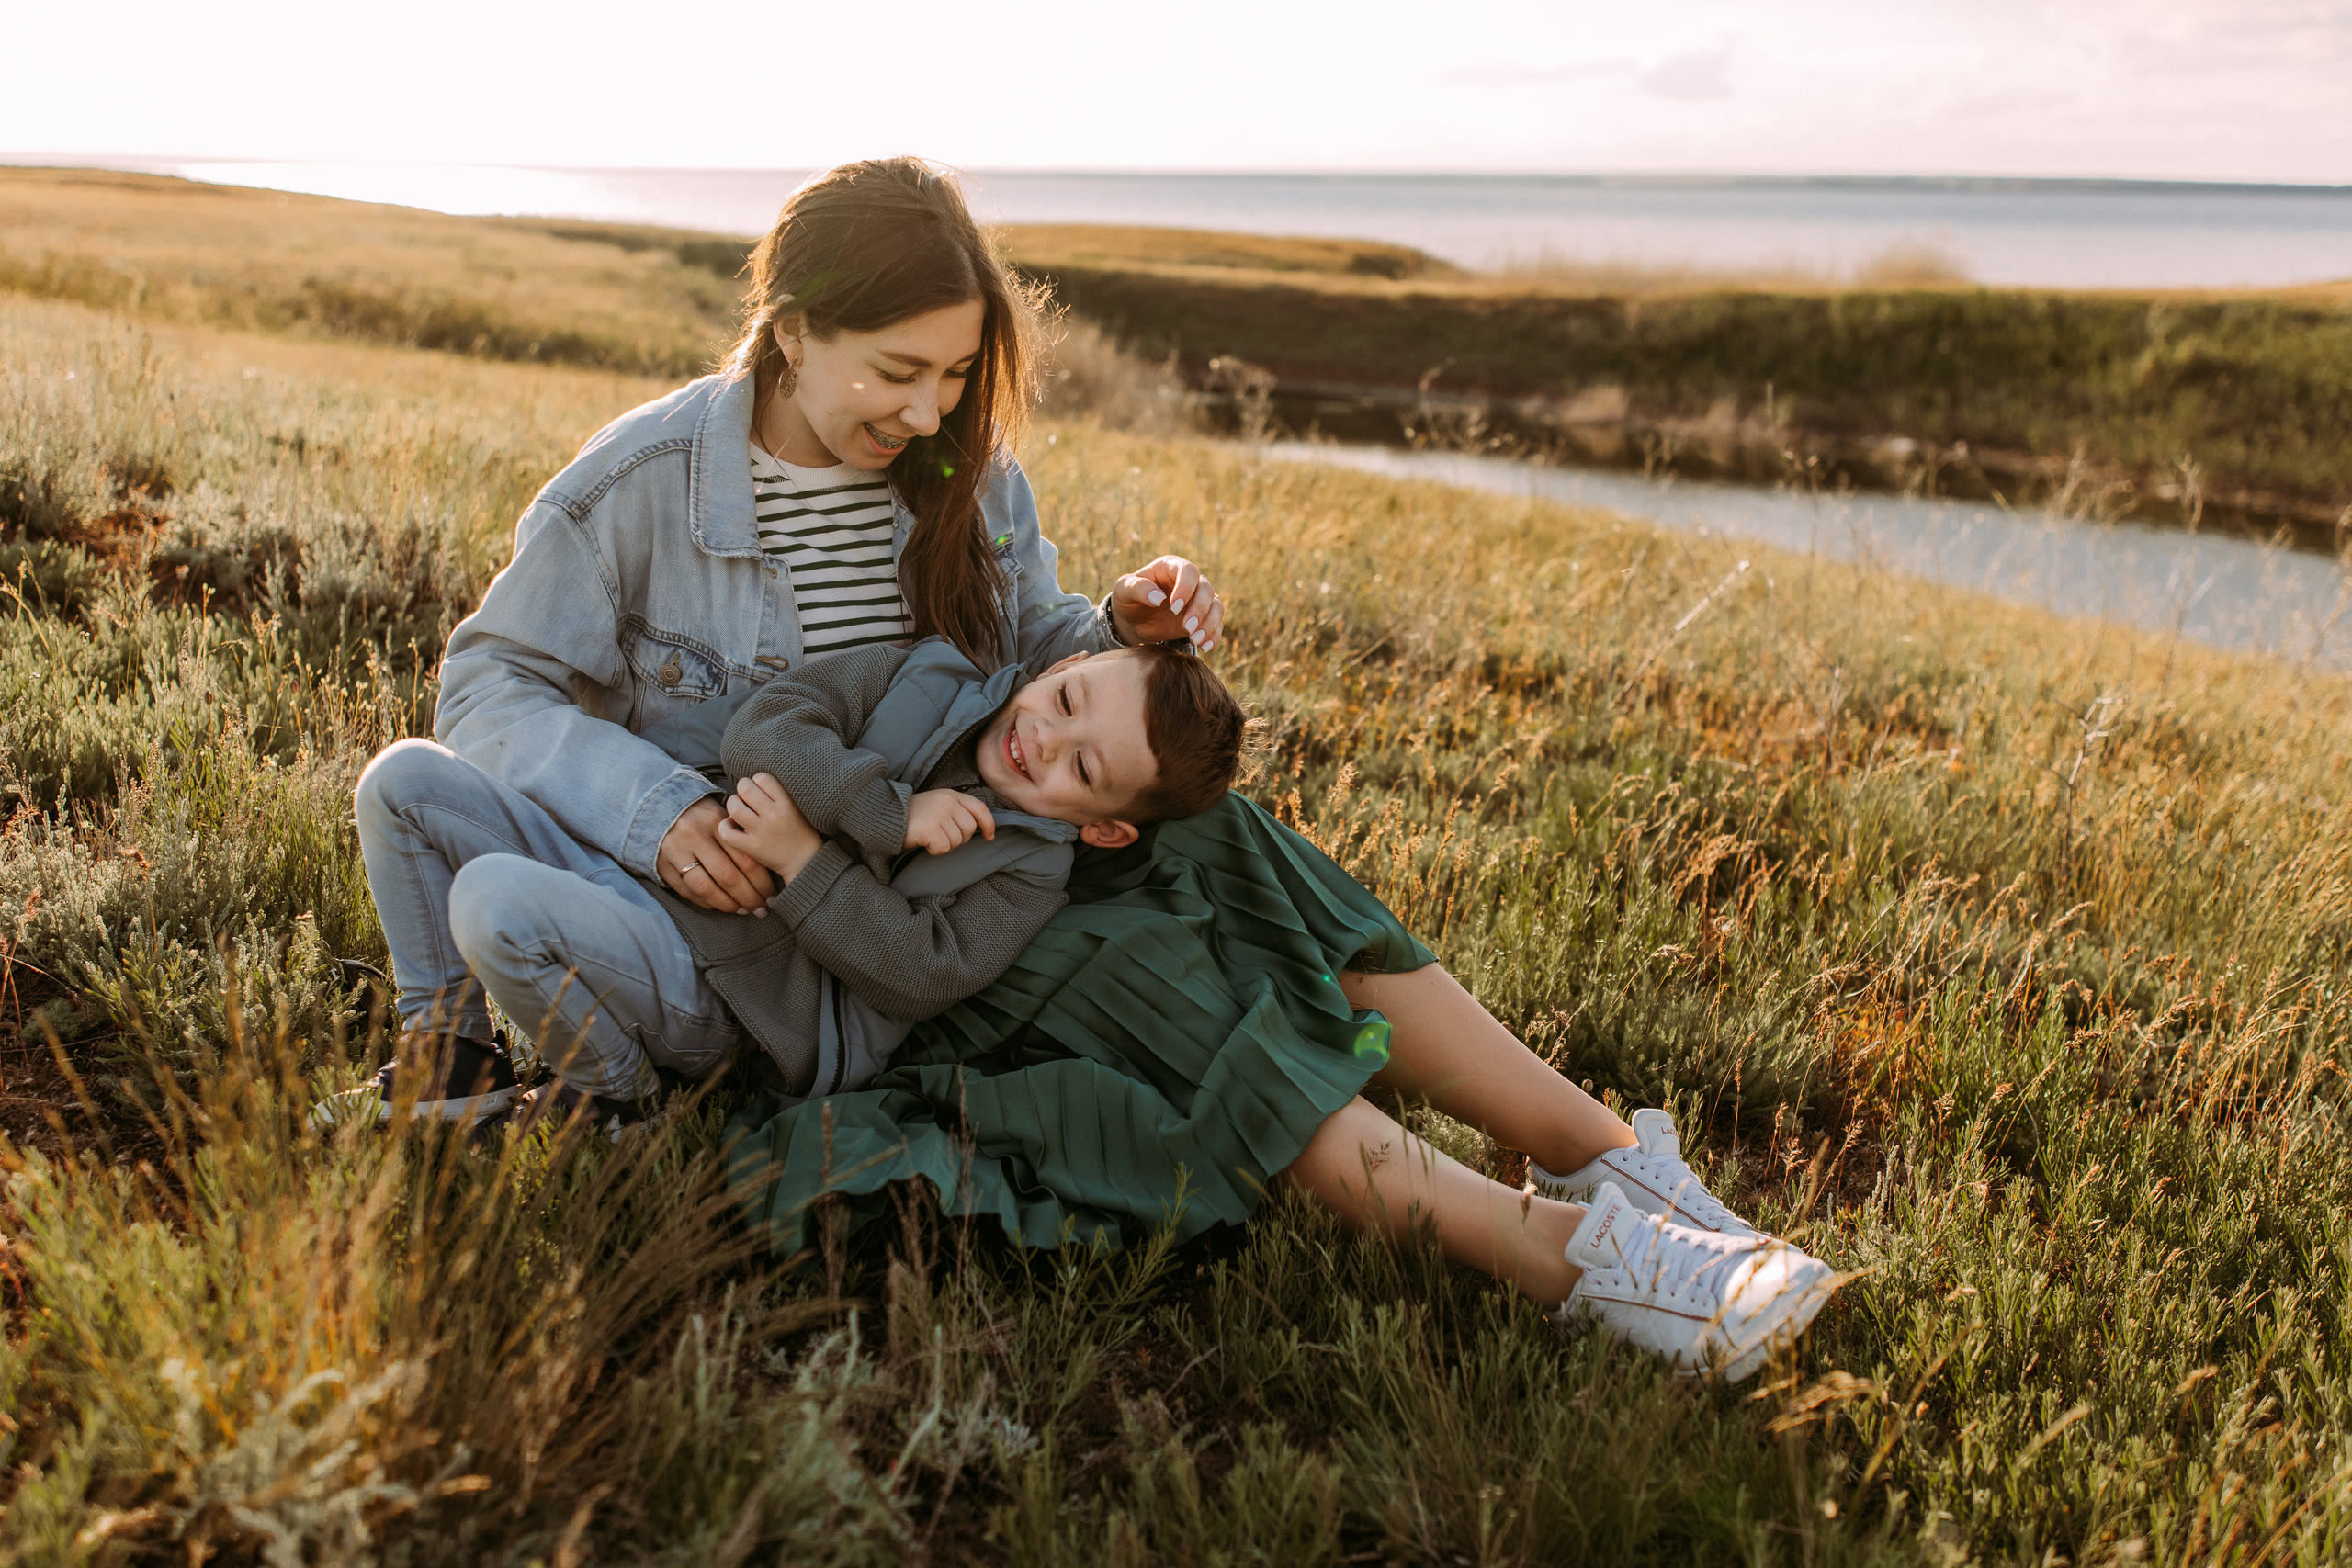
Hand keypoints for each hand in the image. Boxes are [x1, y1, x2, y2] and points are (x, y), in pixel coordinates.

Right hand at [658, 798, 776, 913]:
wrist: (654, 805)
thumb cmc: (699, 814)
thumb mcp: (720, 815)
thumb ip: (738, 836)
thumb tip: (766, 869)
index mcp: (715, 821)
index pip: (745, 858)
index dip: (761, 882)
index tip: (771, 895)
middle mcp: (695, 836)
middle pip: (728, 877)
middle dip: (749, 898)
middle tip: (761, 910)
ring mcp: (676, 851)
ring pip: (706, 888)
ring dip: (728, 904)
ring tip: (742, 911)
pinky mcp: (661, 865)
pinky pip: (687, 891)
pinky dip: (705, 902)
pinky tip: (719, 906)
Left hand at [718, 773, 824, 883]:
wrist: (806, 861)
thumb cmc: (802, 832)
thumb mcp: (798, 806)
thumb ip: (780, 793)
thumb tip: (754, 781)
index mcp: (787, 802)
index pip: (762, 777)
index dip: (757, 782)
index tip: (760, 791)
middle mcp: (774, 814)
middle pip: (744, 788)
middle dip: (742, 790)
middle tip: (747, 800)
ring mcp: (762, 831)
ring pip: (734, 807)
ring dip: (733, 806)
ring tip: (739, 812)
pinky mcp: (753, 848)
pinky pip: (727, 833)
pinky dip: (724, 827)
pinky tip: (731, 827)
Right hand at [905, 789, 995, 855]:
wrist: (887, 815)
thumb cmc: (914, 814)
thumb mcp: (938, 804)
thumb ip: (957, 811)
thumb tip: (978, 829)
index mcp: (952, 795)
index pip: (979, 808)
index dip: (988, 824)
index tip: (989, 836)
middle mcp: (948, 802)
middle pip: (969, 829)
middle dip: (959, 839)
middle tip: (941, 836)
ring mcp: (939, 814)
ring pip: (957, 841)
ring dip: (945, 845)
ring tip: (930, 836)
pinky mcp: (930, 828)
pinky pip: (943, 848)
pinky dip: (934, 850)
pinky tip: (924, 842)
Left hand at [1109, 555, 1223, 652]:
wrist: (1133, 621)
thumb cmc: (1128, 599)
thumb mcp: (1123, 590)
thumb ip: (1137, 588)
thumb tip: (1159, 598)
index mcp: (1171, 567)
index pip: (1188, 571)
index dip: (1186, 588)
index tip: (1174, 607)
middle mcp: (1189, 581)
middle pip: (1206, 589)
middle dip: (1200, 609)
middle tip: (1187, 628)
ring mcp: (1197, 600)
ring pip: (1216, 606)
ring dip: (1209, 623)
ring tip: (1195, 638)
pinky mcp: (1201, 618)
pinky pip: (1216, 624)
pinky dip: (1214, 635)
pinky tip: (1205, 646)